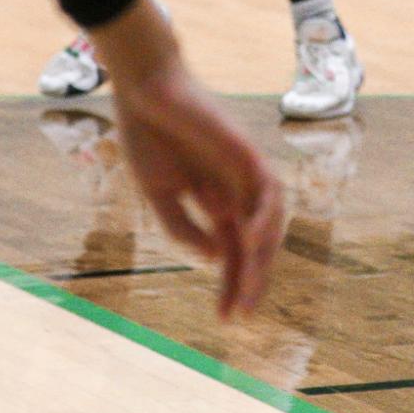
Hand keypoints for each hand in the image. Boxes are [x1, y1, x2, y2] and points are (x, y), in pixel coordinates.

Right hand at [100, 0, 284, 316]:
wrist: (144, 92)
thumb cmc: (148, 138)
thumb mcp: (159, 195)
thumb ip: (183, 228)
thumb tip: (214, 260)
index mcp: (215, 202)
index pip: (233, 252)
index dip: (231, 285)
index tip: (225, 321)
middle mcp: (235, 190)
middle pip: (255, 243)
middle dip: (250, 280)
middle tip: (240, 316)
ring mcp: (243, 171)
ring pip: (269, 222)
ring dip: (262, 257)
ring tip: (248, 289)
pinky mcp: (245, 152)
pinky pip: (267, 189)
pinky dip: (265, 216)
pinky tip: (250, 240)